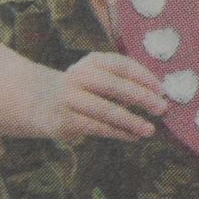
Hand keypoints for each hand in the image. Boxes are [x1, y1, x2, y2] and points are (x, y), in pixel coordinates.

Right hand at [41, 52, 165, 142]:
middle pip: (115, 86)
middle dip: (142, 97)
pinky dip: (118, 133)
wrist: (36, 99)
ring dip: (131, 121)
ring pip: (106, 110)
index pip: (122, 65)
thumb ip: (122, 82)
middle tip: (162, 108)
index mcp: (93, 61)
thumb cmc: (81, 88)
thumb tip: (156, 96)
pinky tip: (133, 137)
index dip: (144, 77)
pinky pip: (97, 127)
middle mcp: (80, 76)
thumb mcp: (97, 76)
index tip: (162, 89)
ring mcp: (70, 98)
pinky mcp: (64, 121)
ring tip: (150, 130)